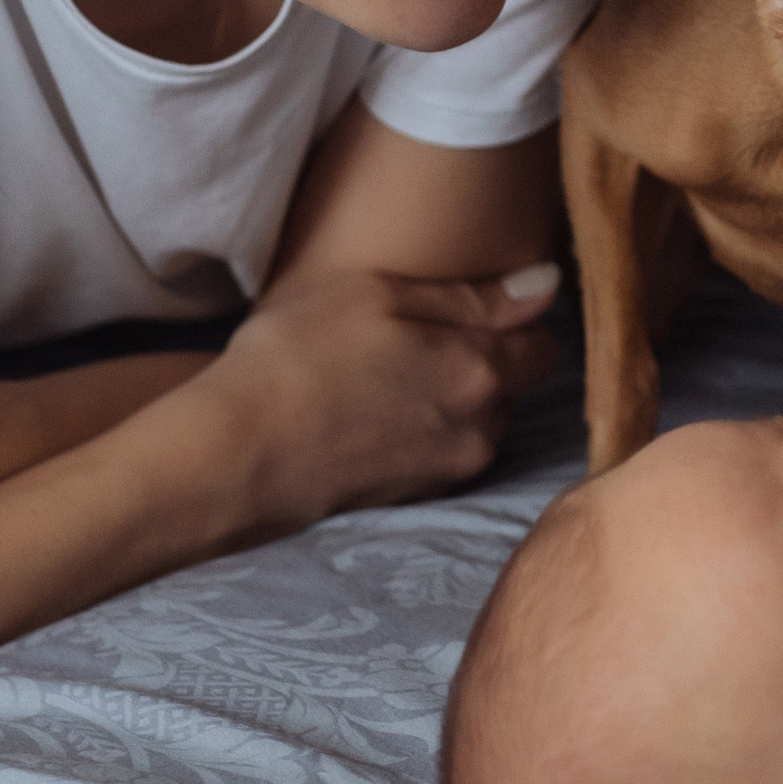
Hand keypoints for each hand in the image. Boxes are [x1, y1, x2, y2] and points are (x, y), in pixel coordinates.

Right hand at [197, 261, 564, 536]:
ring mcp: (449, 470)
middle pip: (512, 387)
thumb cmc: (298, 358)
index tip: (478, 309)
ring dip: (451, 399)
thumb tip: (549, 284)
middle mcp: (482, 427)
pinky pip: (441, 453)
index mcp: (483, 369)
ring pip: (478, 422)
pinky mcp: (414, 499)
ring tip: (388, 377)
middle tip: (418, 338)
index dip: (518, 323)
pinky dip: (421, 432)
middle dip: (483, 361)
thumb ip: (475, 295)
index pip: (545, 346)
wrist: (233, 457)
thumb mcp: (379, 294)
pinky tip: (371, 416)